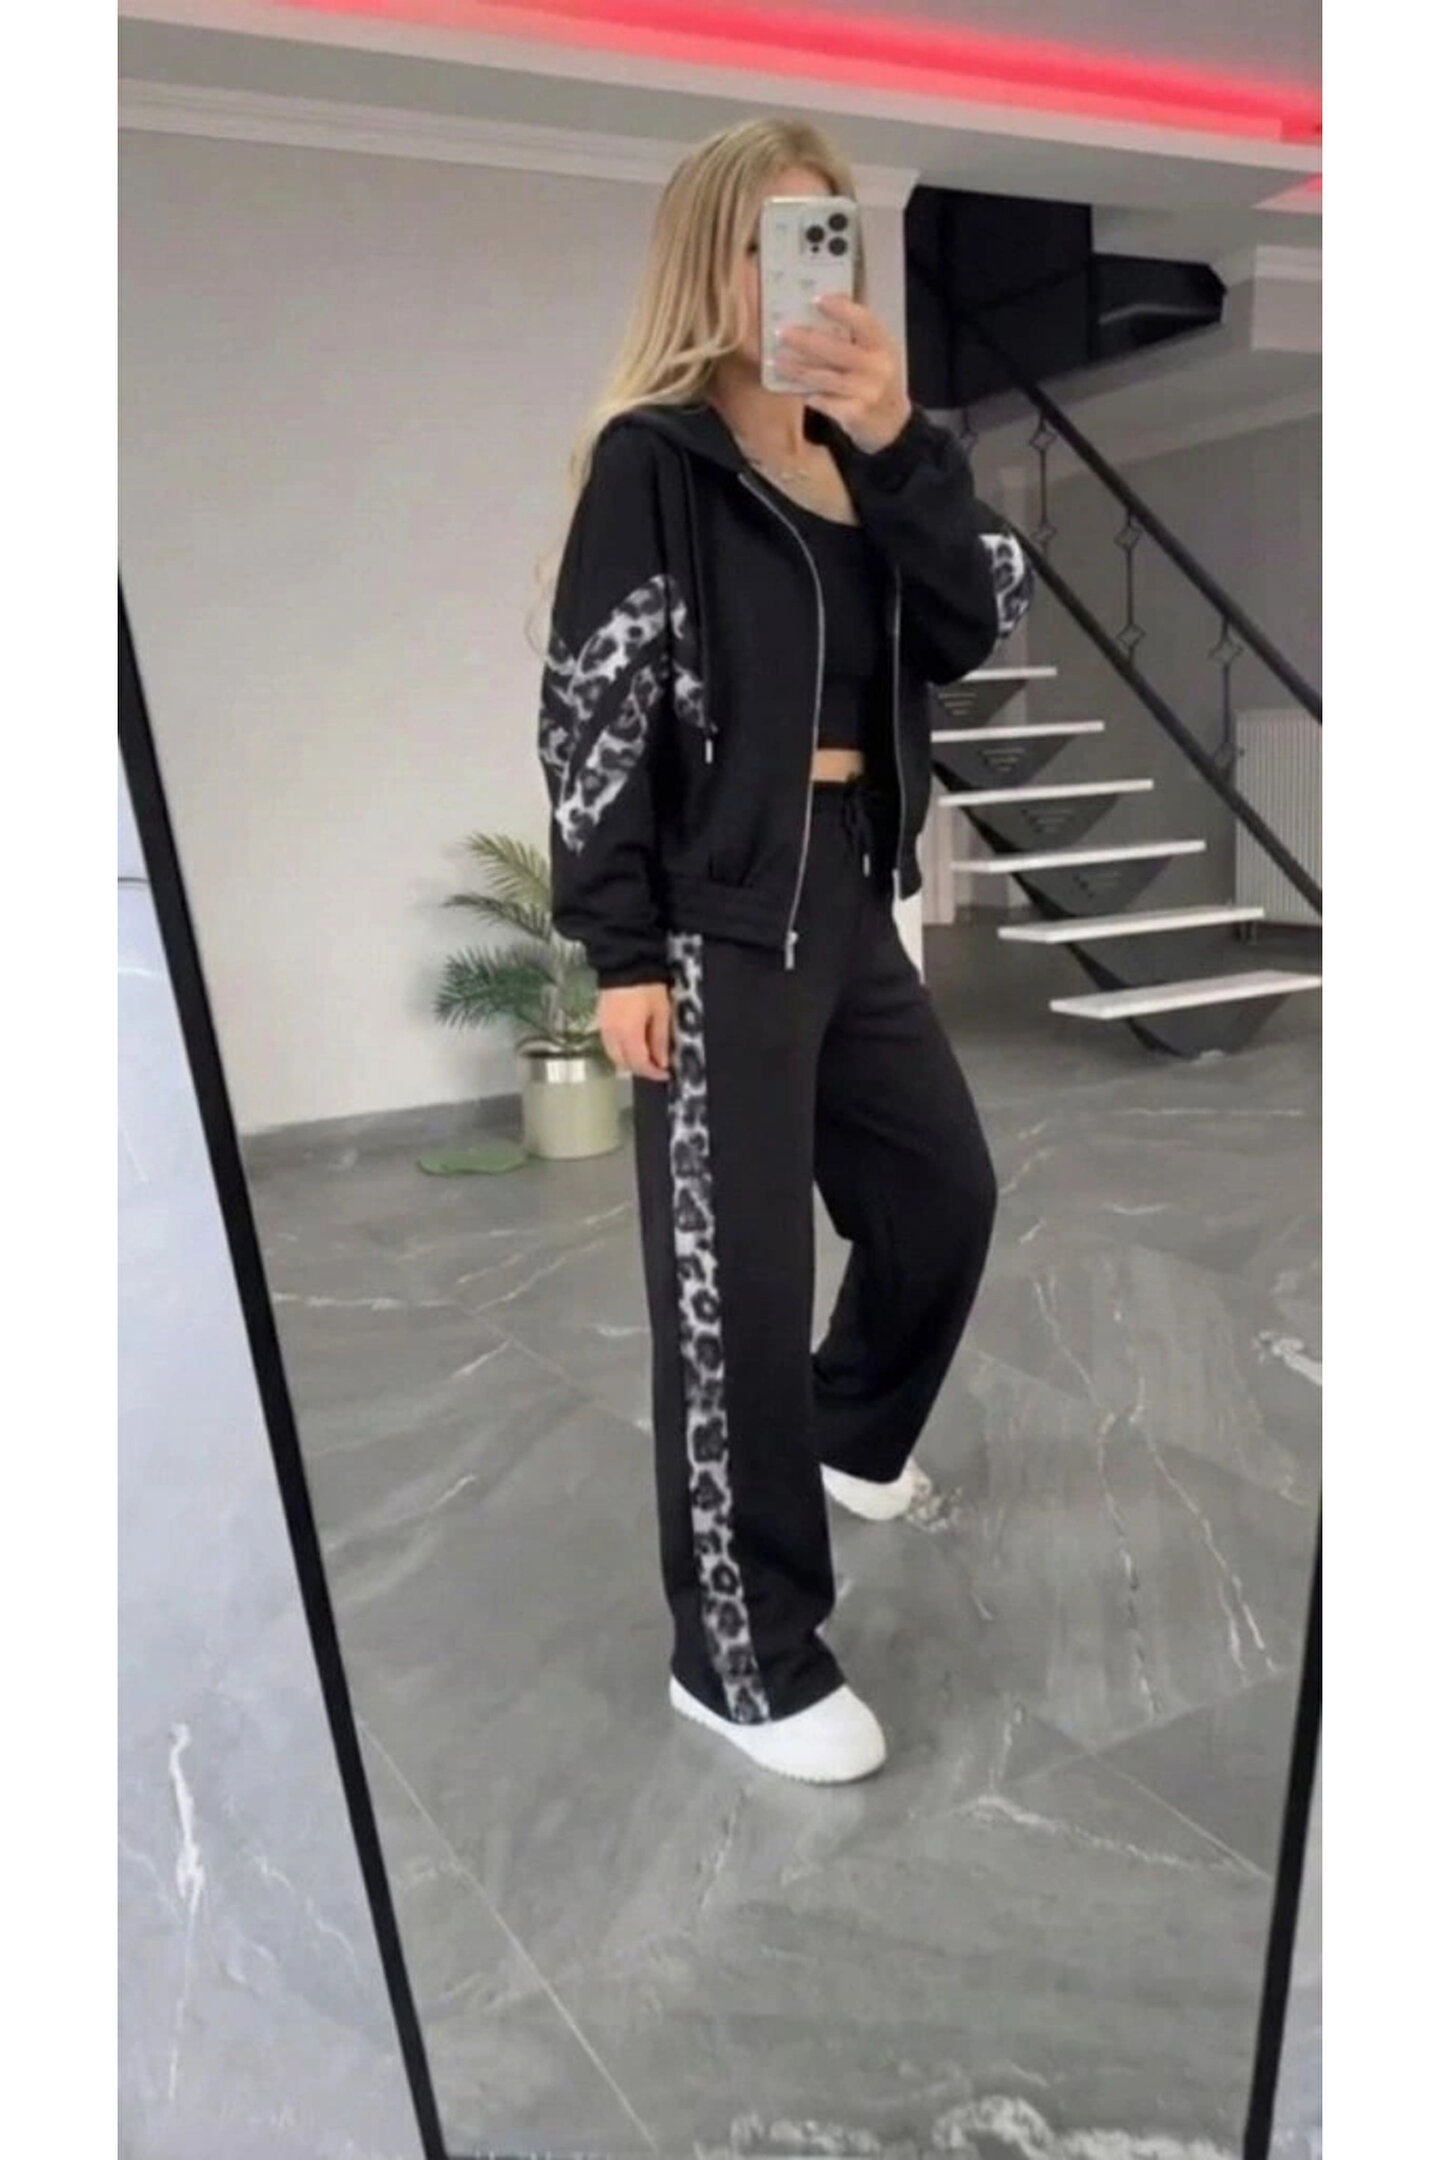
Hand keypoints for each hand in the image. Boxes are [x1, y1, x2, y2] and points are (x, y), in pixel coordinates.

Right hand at [598, 983, 671, 1081]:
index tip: (665, 1073)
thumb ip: (660, 1039)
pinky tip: (632, 1044)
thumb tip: (661, 1061)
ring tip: (646, 1056)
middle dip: (641, 1069)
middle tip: (656, 1066)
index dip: (653, 1073)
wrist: (625, 962)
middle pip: (624, 1063)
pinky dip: (621, 1050)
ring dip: (629, 1061)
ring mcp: (603, 1028)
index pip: (639, 1064)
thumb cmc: (646, 985)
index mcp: (628, 1034)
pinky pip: (609, 1044)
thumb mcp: (661, 1011)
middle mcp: (612, 1035)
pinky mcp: (600, 1020)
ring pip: (614, 1056)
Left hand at [776, 294, 911, 453]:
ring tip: (777, 361)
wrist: (891, 423)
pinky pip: (824, 402)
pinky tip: (793, 388)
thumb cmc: (875, 378)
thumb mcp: (876, 352)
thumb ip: (856, 333)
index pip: (865, 322)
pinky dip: (808, 394)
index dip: (842, 310)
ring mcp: (867, 393)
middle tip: (782, 333)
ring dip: (798, 369)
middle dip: (806, 341)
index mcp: (883, 345)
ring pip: (825, 378)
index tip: (817, 299)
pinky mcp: (854, 415)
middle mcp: (878, 367)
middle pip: (838, 351)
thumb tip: (824, 302)